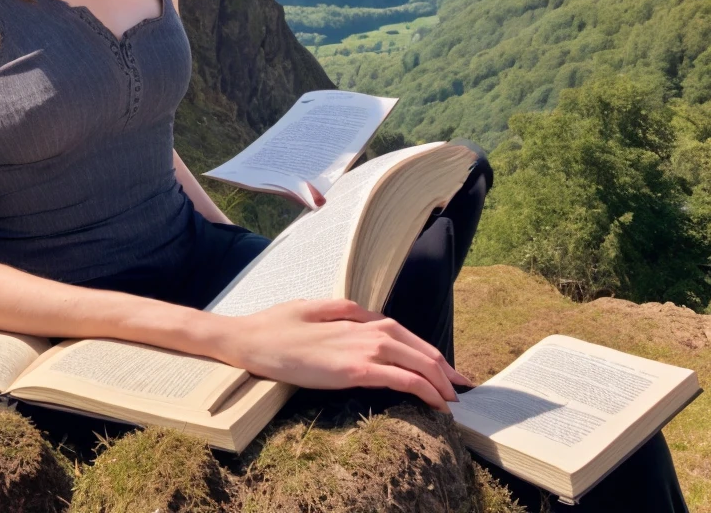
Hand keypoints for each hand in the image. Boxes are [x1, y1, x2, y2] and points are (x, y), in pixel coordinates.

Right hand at [218, 298, 472, 411]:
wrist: (251, 339)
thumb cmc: (277, 325)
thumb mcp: (314, 309)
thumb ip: (345, 313)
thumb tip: (368, 318)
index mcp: (355, 314)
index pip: (404, 332)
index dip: (429, 351)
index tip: (445, 369)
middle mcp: (364, 328)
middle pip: (418, 346)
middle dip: (444, 368)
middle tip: (460, 387)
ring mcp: (360, 348)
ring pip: (416, 361)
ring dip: (440, 379)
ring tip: (453, 398)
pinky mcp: (353, 370)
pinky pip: (400, 378)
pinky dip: (424, 389)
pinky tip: (436, 402)